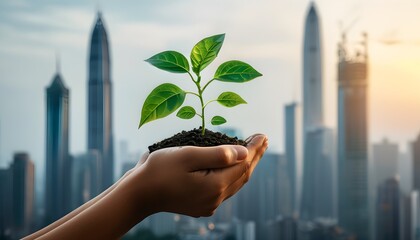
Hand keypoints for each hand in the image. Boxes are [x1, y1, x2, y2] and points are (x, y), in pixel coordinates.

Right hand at [125, 134, 267, 217]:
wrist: (139, 194)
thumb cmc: (160, 170)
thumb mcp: (188, 155)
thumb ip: (218, 154)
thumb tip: (244, 152)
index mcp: (214, 185)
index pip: (243, 164)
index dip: (254, 149)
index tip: (262, 135)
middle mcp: (215, 198)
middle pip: (242, 175)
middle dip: (254, 156)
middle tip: (262, 140)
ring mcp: (208, 204)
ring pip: (235, 183)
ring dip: (245, 166)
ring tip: (253, 152)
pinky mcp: (201, 206)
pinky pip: (224, 190)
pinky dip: (233, 176)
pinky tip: (234, 167)